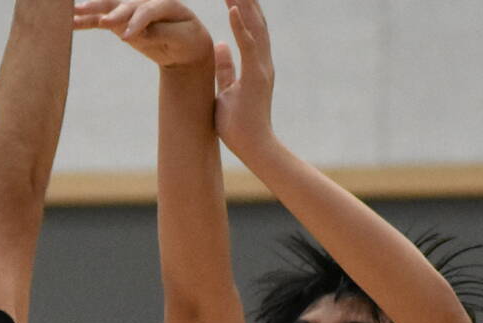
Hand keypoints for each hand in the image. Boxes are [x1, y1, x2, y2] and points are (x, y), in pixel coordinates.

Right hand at [73, 0, 212, 69]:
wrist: (185, 44)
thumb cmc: (187, 40)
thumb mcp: (183, 39)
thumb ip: (161, 34)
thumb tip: (138, 35)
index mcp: (165, 3)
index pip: (147, 10)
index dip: (137, 22)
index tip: (127, 38)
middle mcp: (145, 2)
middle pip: (125, 4)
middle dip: (112, 12)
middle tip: (102, 20)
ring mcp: (130, 9)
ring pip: (108, 8)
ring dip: (90, 10)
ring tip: (71, 13)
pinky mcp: (119, 21)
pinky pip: (100, 21)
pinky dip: (85, 22)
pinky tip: (68, 22)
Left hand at [212, 0, 276, 158]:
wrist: (254, 148)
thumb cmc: (239, 126)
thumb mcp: (226, 91)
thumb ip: (225, 69)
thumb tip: (219, 47)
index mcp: (256, 66)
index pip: (251, 31)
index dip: (243, 10)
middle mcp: (263, 63)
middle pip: (256, 23)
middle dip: (246, 1)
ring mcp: (262, 69)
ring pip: (255, 28)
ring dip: (244, 6)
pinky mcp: (256, 77)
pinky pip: (248, 46)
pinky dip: (241, 26)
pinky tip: (232, 9)